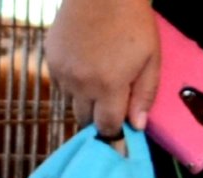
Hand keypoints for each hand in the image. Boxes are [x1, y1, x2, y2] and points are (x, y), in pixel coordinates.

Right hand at [46, 0, 159, 136]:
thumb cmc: (133, 21)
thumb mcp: (152, 57)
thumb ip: (145, 94)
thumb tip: (136, 126)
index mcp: (109, 86)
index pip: (106, 126)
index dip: (114, 130)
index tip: (119, 130)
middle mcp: (81, 86)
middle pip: (84, 118)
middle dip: (97, 113)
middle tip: (111, 97)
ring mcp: (62, 73)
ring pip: (71, 99)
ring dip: (83, 94)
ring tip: (97, 69)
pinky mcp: (49, 61)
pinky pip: (60, 81)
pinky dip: (72, 76)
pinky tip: (84, 57)